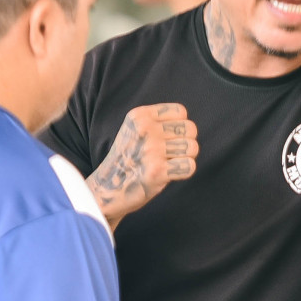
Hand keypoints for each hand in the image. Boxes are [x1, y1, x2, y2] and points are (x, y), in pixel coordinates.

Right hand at [87, 103, 197, 227]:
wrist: (108, 187)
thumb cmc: (129, 158)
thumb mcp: (135, 129)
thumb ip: (159, 121)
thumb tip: (190, 127)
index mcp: (140, 116)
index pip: (181, 112)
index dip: (179, 126)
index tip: (166, 138)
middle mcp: (145, 130)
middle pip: (190, 129)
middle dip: (185, 142)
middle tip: (169, 153)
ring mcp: (151, 150)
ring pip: (192, 147)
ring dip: (186, 157)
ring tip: (168, 163)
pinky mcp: (157, 171)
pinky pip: (189, 166)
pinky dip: (184, 172)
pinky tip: (170, 173)